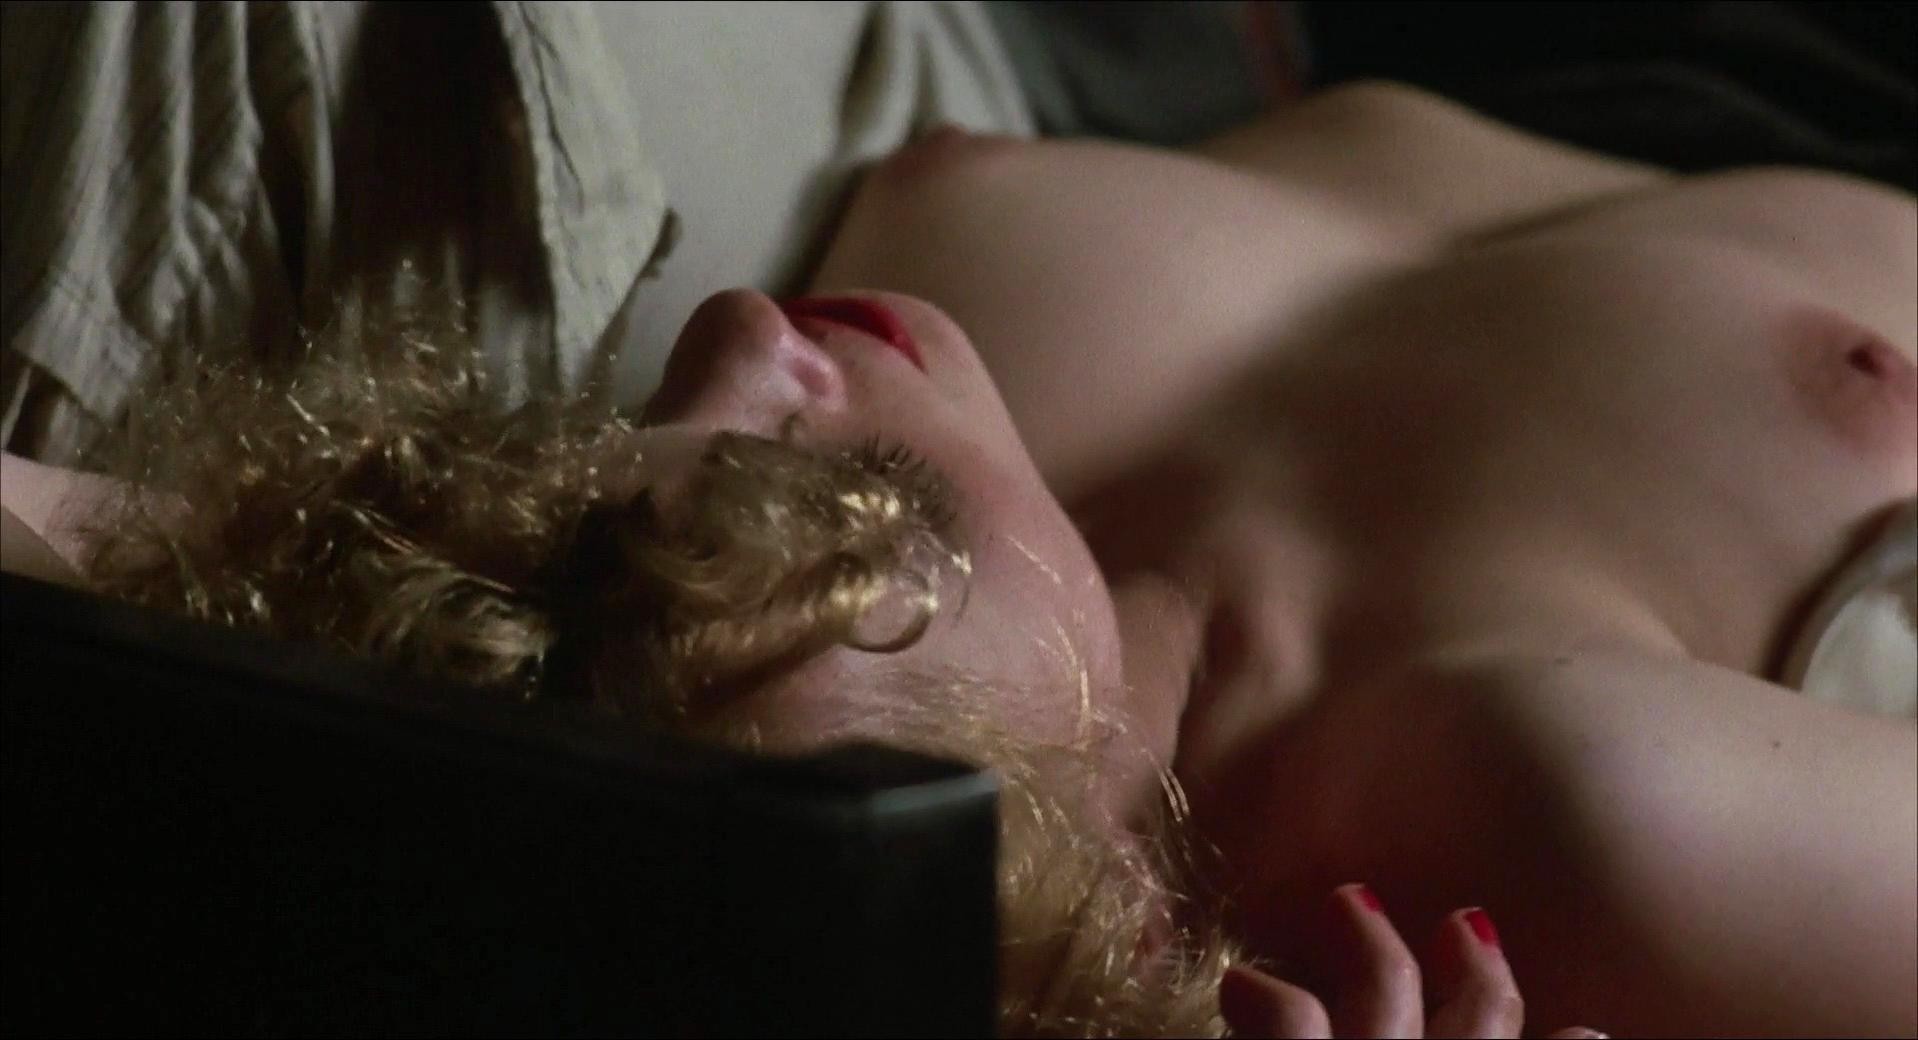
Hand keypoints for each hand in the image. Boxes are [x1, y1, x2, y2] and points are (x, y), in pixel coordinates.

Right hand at [1219, 883, 1604, 1037]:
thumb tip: (1193, 1017)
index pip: (1282, 1015)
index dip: (1258, 993)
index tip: (1240, 983)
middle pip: (1388, 988)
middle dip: (1370, 938)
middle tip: (1353, 898)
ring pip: (1486, 1019)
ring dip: (1479, 972)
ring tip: (1473, 926)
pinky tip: (1588, 1033)